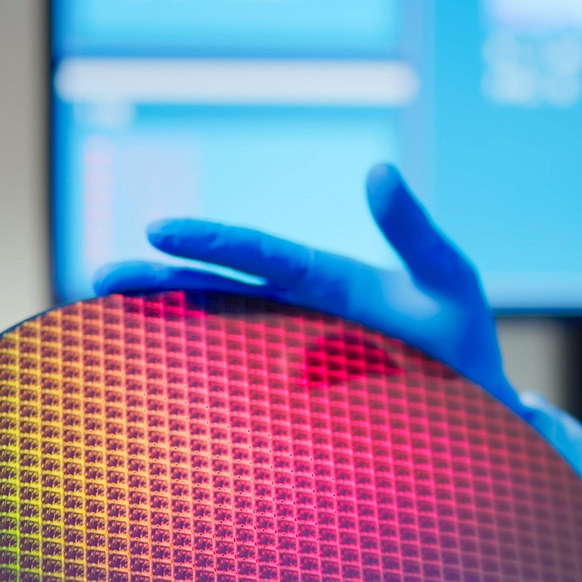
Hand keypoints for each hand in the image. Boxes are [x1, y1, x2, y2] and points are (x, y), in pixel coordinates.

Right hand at [94, 164, 518, 412]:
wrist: (482, 411)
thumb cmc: (465, 343)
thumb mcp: (449, 280)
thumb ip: (415, 231)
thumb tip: (378, 170)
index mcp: (333, 283)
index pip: (268, 258)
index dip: (218, 242)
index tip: (161, 230)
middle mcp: (303, 314)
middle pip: (221, 292)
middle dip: (162, 281)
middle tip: (101, 277)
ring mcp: (294, 356)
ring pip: (216, 335)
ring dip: (162, 326)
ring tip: (99, 315)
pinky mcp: (294, 400)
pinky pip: (235, 388)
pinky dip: (191, 385)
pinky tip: (147, 390)